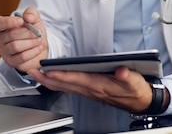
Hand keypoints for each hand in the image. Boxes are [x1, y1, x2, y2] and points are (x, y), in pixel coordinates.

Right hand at [0, 6, 47, 72]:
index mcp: (2, 26)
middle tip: (38, 33)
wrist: (40, 46)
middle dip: (28, 33)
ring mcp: (4, 51)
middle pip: (11, 35)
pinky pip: (21, 57)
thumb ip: (31, 13)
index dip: (9, 22)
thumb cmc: (33, 31)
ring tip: (38, 40)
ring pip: (16, 46)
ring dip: (31, 42)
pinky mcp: (11, 61)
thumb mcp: (34, 19)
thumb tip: (27, 17)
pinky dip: (32, 52)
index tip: (21, 21)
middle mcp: (0, 39)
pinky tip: (38, 48)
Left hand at [27, 66, 155, 113]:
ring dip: (49, 81)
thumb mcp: (135, 81)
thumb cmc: (135, 90)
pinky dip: (58, 83)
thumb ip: (127, 75)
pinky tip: (52, 79)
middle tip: (32, 71)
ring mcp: (89, 92)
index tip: (48, 70)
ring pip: (65, 87)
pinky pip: (69, 88)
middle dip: (47, 78)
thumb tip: (121, 70)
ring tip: (36, 74)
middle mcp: (91, 90)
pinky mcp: (89, 91)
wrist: (140, 102)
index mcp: (100, 85)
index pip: (77, 79)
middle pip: (65, 84)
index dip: (62, 74)